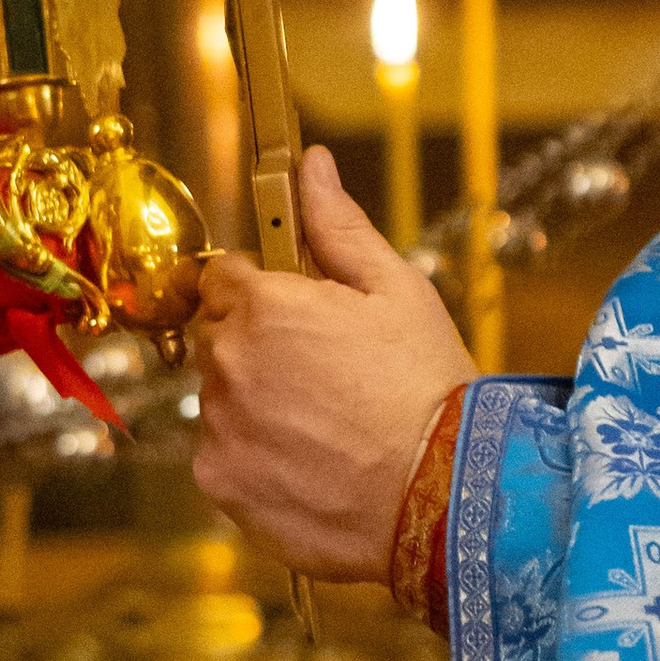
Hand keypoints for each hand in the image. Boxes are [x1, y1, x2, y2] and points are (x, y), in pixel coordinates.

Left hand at [191, 148, 474, 582]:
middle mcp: (227, 361)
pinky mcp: (220, 483)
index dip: (261, 289)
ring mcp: (218, 427)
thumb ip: (338, 225)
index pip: (222, 276)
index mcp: (264, 305)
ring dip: (254, 403)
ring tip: (325, 424)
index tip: (297, 312)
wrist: (441, 496)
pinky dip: (254, 458)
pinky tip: (312, 463)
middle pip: (218, 337)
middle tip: (325, 373)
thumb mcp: (396, 289)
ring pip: (220, 398)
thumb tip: (312, 164)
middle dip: (257, 345)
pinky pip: (222, 456)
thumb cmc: (427, 388)